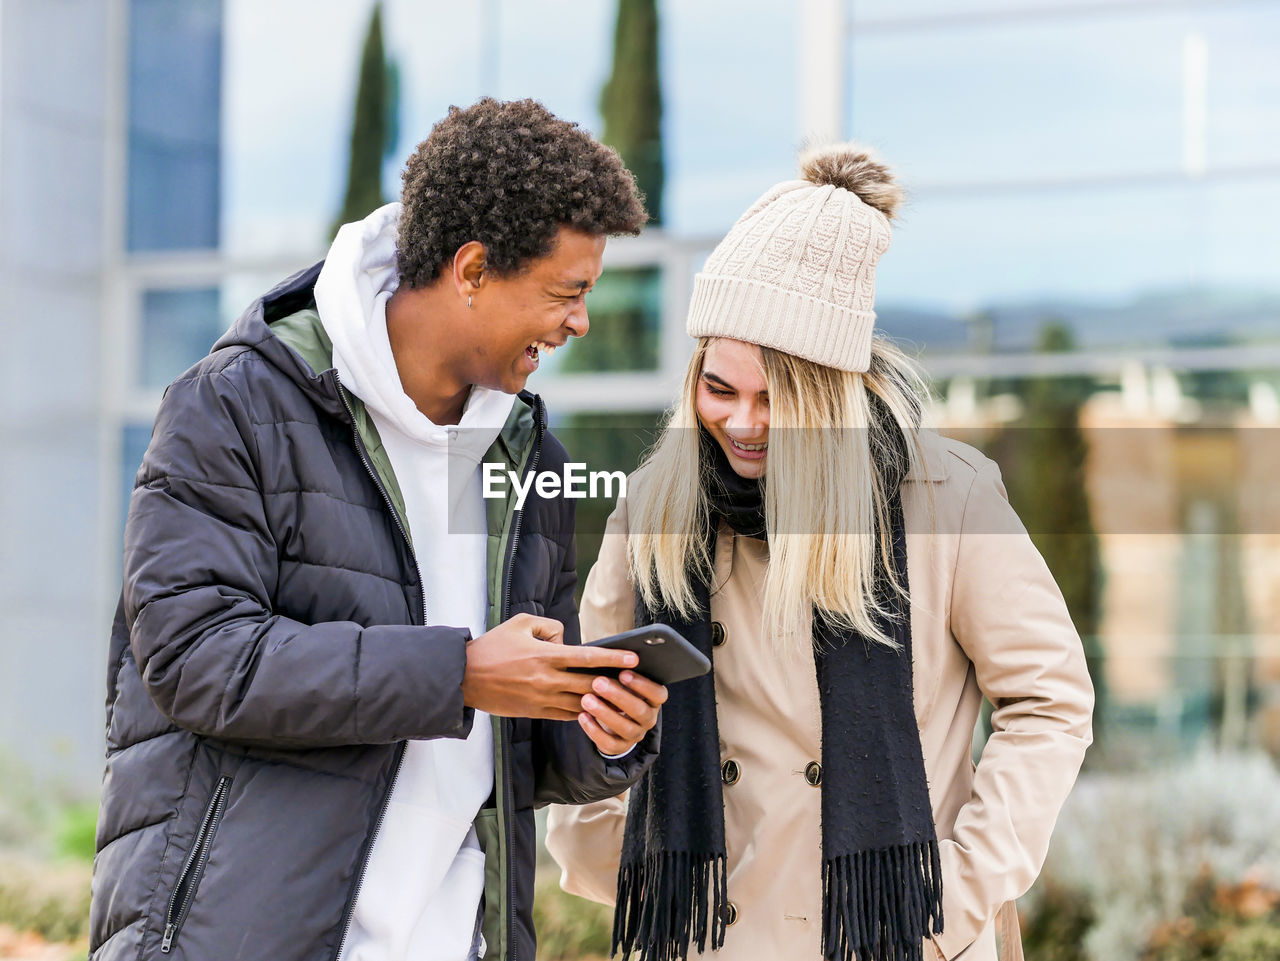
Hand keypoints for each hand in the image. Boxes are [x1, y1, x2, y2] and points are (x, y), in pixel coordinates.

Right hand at [461, 613, 640, 719]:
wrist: (464, 677)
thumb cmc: (493, 646)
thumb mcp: (521, 623)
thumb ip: (550, 626)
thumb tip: (566, 640)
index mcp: (546, 656)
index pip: (588, 657)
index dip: (614, 658)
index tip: (634, 657)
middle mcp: (548, 680)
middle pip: (591, 683)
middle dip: (615, 683)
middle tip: (635, 681)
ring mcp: (542, 699)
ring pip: (582, 703)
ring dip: (602, 701)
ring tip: (621, 698)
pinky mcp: (536, 712)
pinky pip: (567, 715)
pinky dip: (583, 712)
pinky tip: (595, 709)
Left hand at [577, 670, 666, 755]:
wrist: (608, 716)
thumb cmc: (614, 686)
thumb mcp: (620, 675)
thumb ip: (618, 663)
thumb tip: (610, 647)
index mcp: (654, 699)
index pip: (658, 693)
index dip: (643, 684)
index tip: (623, 672)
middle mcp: (649, 718)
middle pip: (640, 711)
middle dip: (618, 696)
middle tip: (598, 682)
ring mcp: (636, 734)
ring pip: (626, 728)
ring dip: (605, 713)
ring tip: (586, 699)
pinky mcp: (620, 747)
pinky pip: (610, 744)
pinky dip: (595, 731)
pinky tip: (582, 716)